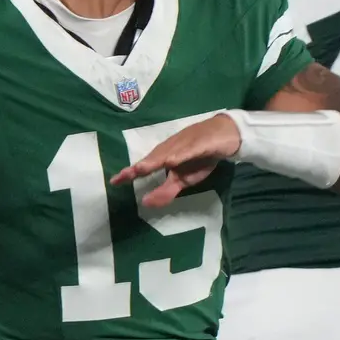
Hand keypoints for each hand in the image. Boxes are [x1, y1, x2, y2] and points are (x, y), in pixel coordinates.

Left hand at [110, 114, 240, 206]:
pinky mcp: (199, 143)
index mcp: (164, 157)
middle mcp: (170, 149)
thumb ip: (165, 192)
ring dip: (153, 161)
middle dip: (138, 167)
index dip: (129, 173)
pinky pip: (188, 150)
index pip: (144, 166)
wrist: (225, 136)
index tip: (114, 182)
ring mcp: (184, 145)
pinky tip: (171, 161)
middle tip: (123, 176)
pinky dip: (179, 155)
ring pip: (167, 153)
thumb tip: (145, 203)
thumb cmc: (200, 157)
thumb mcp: (183, 180)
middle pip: (151, 159)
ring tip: (140, 169)